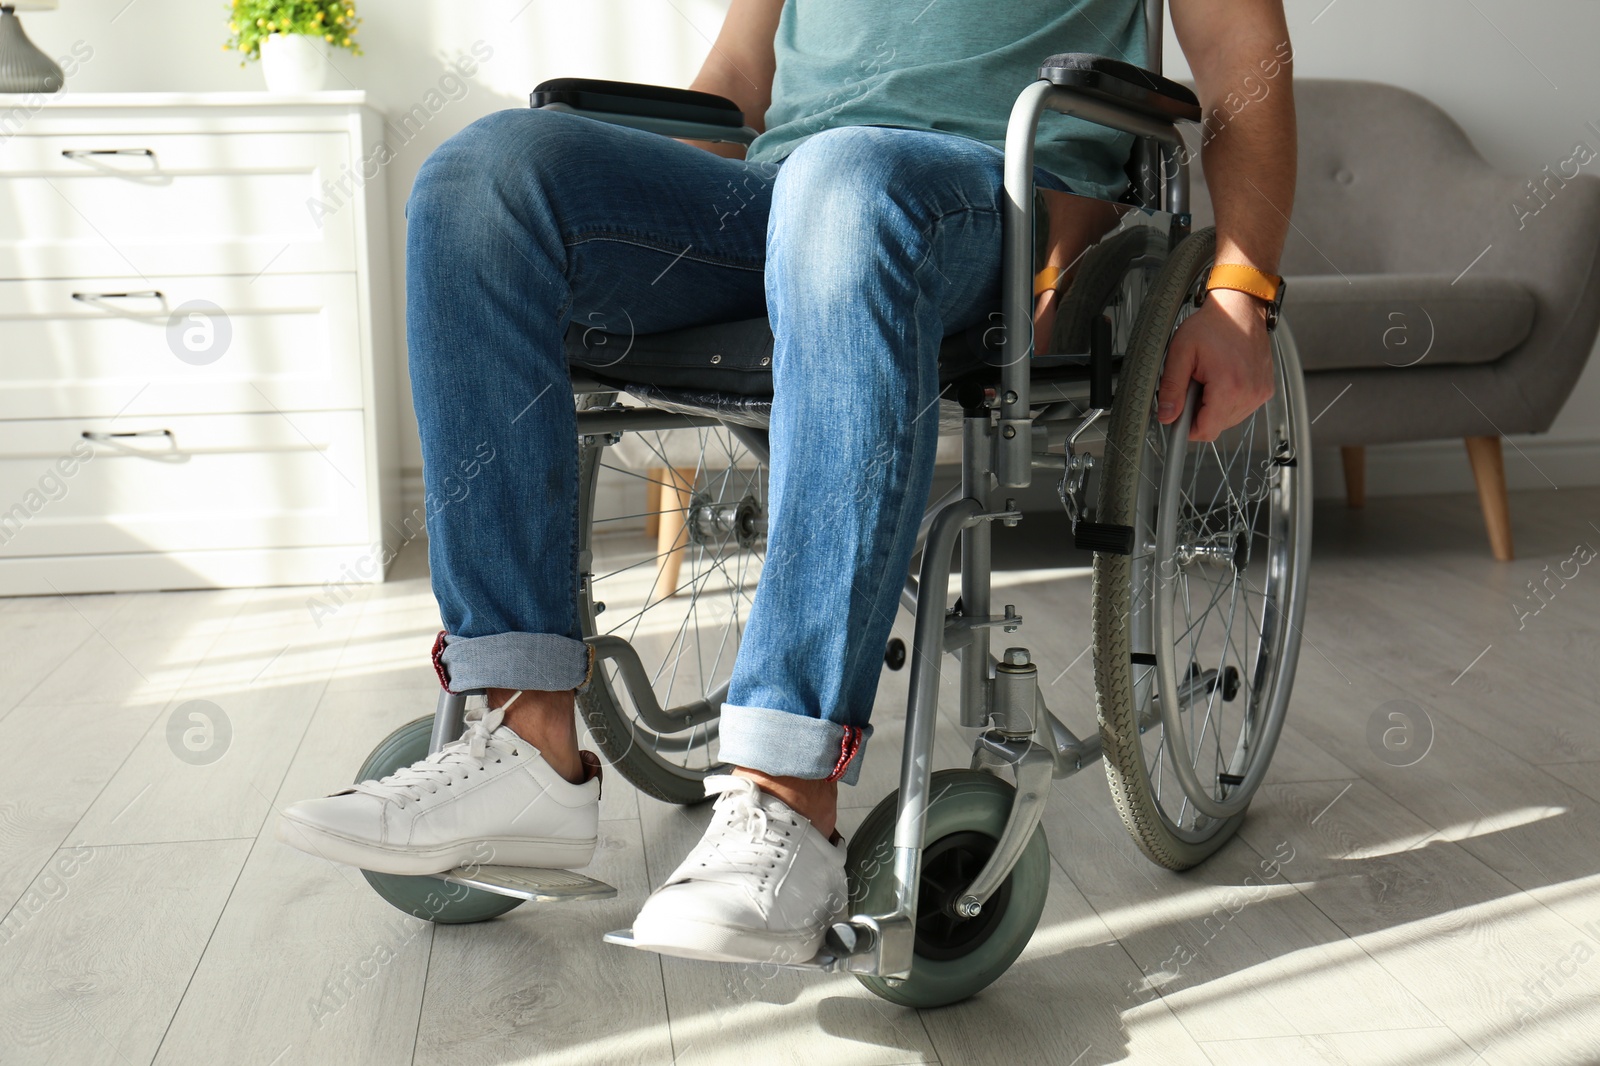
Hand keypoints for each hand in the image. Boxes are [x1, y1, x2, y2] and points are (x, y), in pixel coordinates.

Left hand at [1156, 288, 1274, 441]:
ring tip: (1210, 378)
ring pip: (1229, 419)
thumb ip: (1171, 388)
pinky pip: (1241, 408)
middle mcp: (1250, 394)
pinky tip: (1223, 377)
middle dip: (1200, 412)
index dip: (1187, 427)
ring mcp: (1261, 392)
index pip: (1206, 431)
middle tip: (1195, 384)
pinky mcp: (1266, 389)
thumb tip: (1166, 416)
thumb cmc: (1212, 326)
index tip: (1179, 413)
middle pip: (1216, 426)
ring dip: (1214, 406)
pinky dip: (1229, 399)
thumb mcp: (1181, 353)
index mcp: (1229, 387)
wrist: (1240, 308)